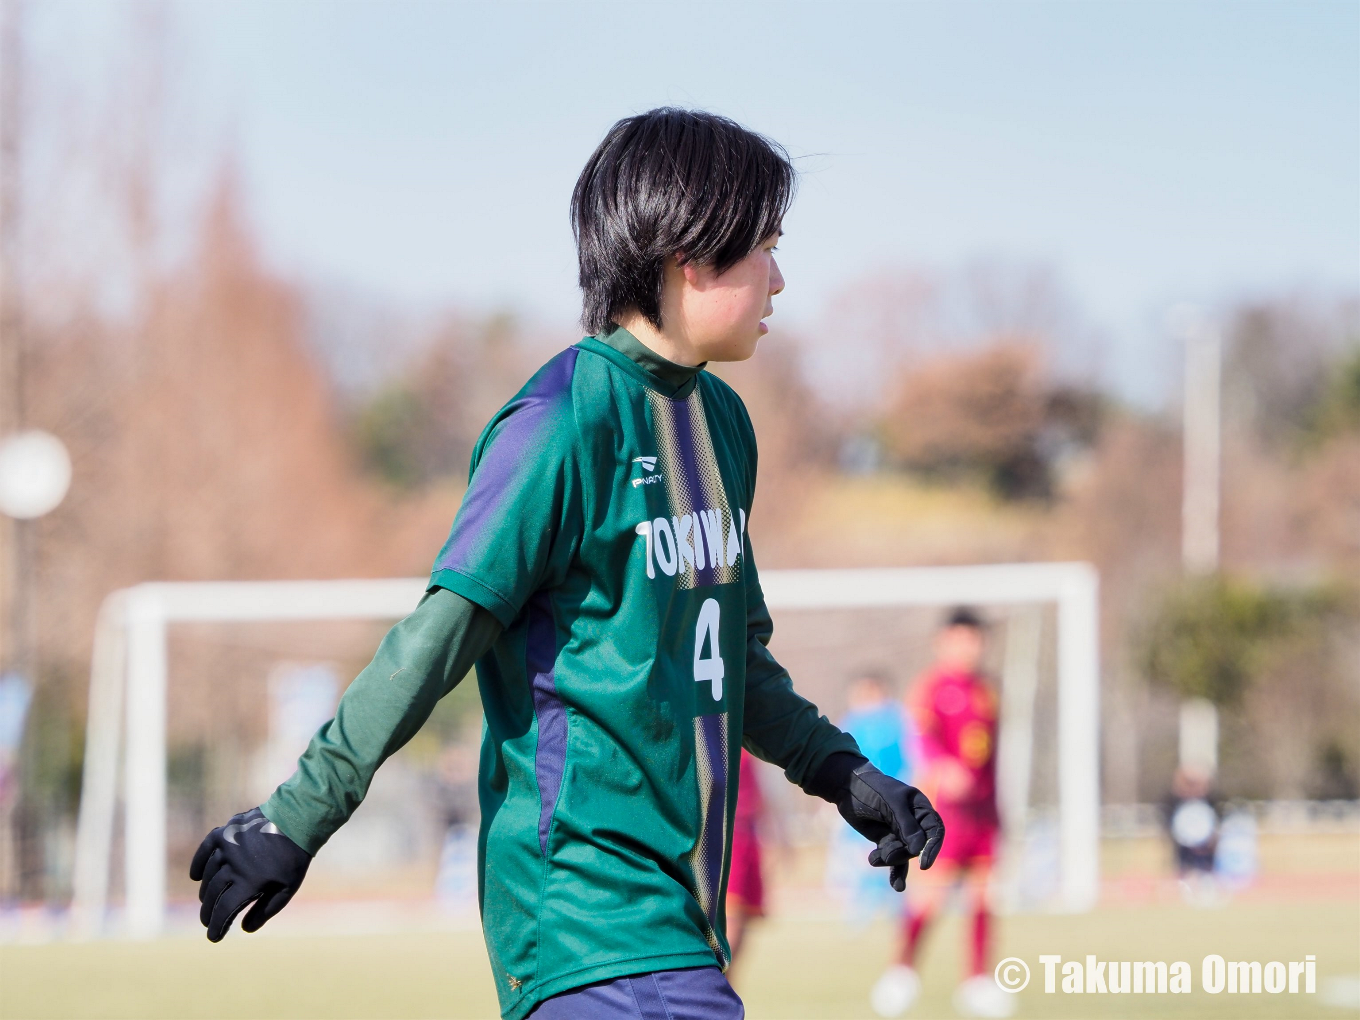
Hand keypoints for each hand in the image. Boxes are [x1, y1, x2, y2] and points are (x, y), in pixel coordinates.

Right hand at [189, 807, 311, 941]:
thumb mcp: (286, 889)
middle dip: (208, 912)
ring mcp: (228, 847)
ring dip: (206, 891)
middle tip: (207, 921)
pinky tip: (196, 876)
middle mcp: (234, 866)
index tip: (213, 937)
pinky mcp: (226, 832)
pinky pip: (205, 849)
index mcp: (250, 882)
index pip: (225, 910)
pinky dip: (198, 863)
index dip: (217, 926)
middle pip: (213, 895)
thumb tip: (244, 929)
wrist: (297, 820)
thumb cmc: (293, 858)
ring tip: (207, 901)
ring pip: (209, 875)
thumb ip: (265, 910)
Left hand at [835, 763, 944, 891]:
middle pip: (917, 847)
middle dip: (901, 853)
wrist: (847, 787)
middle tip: (885, 855)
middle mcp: (914, 822)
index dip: (932, 848)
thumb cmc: (872, 788)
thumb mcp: (890, 802)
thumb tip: (918, 850)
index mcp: (921, 808)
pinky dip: (895, 872)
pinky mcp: (886, 841)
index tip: (924, 864)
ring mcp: (900, 833)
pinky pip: (894, 860)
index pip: (935, 831)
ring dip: (890, 859)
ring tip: (874, 858)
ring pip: (903, 855)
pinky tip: (897, 886)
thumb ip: (905, 824)